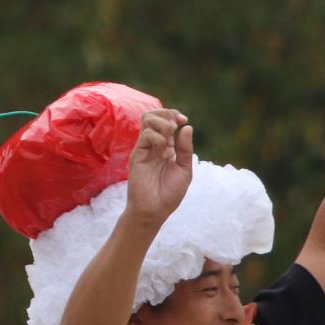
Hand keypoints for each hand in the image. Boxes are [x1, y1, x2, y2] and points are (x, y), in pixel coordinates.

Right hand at [126, 108, 191, 225]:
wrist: (155, 210)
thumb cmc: (169, 194)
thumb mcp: (184, 170)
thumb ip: (185, 149)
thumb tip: (187, 127)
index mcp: (165, 148)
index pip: (164, 121)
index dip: (173, 115)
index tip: (184, 120)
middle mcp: (153, 145)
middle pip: (152, 115)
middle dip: (167, 114)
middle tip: (176, 125)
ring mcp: (144, 149)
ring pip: (147, 120)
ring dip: (163, 124)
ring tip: (170, 139)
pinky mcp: (137, 154)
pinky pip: (146, 135)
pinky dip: (158, 139)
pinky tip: (163, 153)